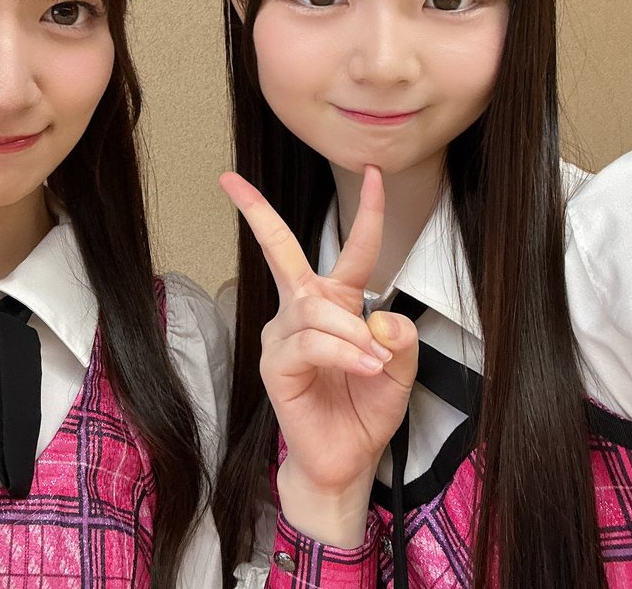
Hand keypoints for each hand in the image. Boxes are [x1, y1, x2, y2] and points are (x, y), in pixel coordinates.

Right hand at [221, 165, 417, 546]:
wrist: (347, 459)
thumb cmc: (365, 410)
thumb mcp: (399, 370)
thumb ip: (400, 339)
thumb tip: (381, 317)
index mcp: (336, 302)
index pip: (353, 250)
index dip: (366, 212)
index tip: (373, 172)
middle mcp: (303, 310)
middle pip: (282, 250)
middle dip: (257, 212)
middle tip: (231, 181)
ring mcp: (284, 335)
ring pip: (318, 310)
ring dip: (354, 334)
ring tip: (375, 364)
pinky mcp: (276, 364)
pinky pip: (311, 343)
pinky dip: (343, 352)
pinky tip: (363, 367)